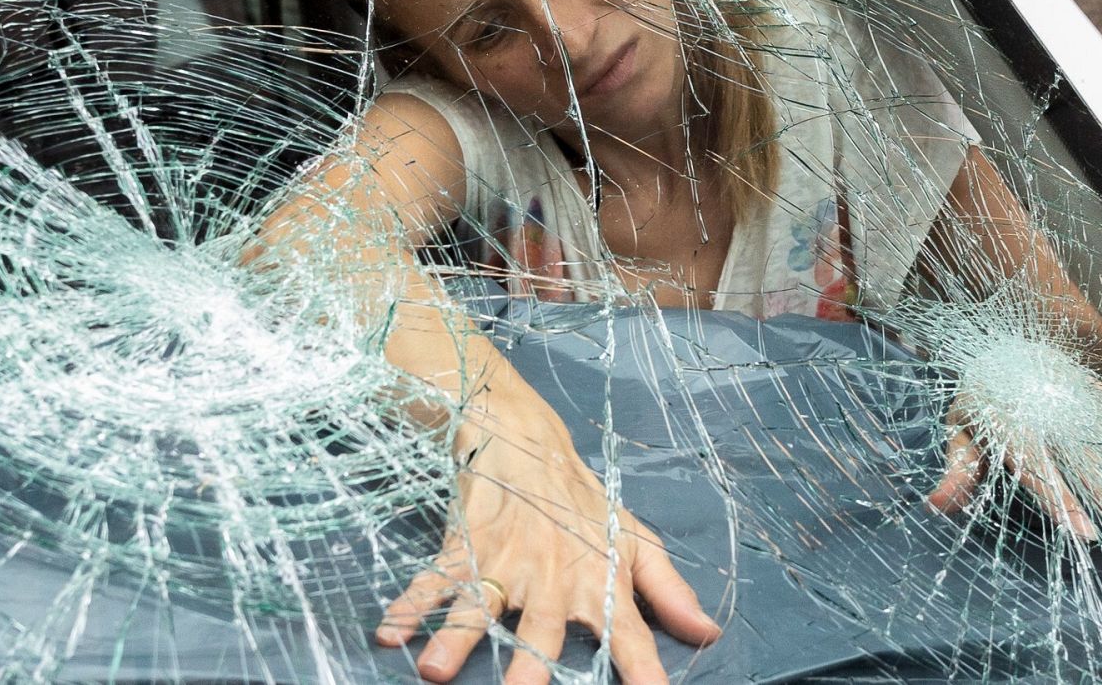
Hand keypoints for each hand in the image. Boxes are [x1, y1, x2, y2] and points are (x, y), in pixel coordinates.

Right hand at [377, 395, 720, 683]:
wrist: (528, 439)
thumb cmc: (585, 503)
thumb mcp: (634, 541)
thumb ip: (669, 592)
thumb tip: (710, 633)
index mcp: (599, 582)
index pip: (630, 636)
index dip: (643, 672)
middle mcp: (553, 578)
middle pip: (541, 629)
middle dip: (529, 667)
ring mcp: (505, 561)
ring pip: (481, 605)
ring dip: (456, 638)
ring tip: (434, 670)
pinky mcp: (467, 544)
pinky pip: (436, 578)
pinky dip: (411, 604)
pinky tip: (391, 631)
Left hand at [927, 386, 1101, 541]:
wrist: (1013, 339)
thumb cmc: (982, 397)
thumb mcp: (961, 426)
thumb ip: (957, 469)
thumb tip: (936, 506)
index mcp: (1010, 421)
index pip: (1037, 466)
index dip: (1060, 499)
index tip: (1084, 531)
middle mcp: (1050, 414)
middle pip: (1085, 464)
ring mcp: (1079, 406)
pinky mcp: (1100, 402)